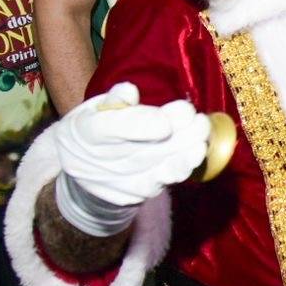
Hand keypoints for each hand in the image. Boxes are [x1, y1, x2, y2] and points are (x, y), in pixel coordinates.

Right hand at [55, 83, 211, 208]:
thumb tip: (129, 91)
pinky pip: (162, 182)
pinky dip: (181, 167)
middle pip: (144, 150)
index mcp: (85, 131)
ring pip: (157, 169)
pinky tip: (196, 152)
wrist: (83, 169)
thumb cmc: (95, 125)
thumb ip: (113, 100)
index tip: (168, 120)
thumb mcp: (93, 107)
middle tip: (199, 119)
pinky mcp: (134, 194)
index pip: (111, 129)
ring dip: (184, 153)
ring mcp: (119, 181)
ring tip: (202, 135)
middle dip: (177, 135)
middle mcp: (101, 161)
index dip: (142, 125)